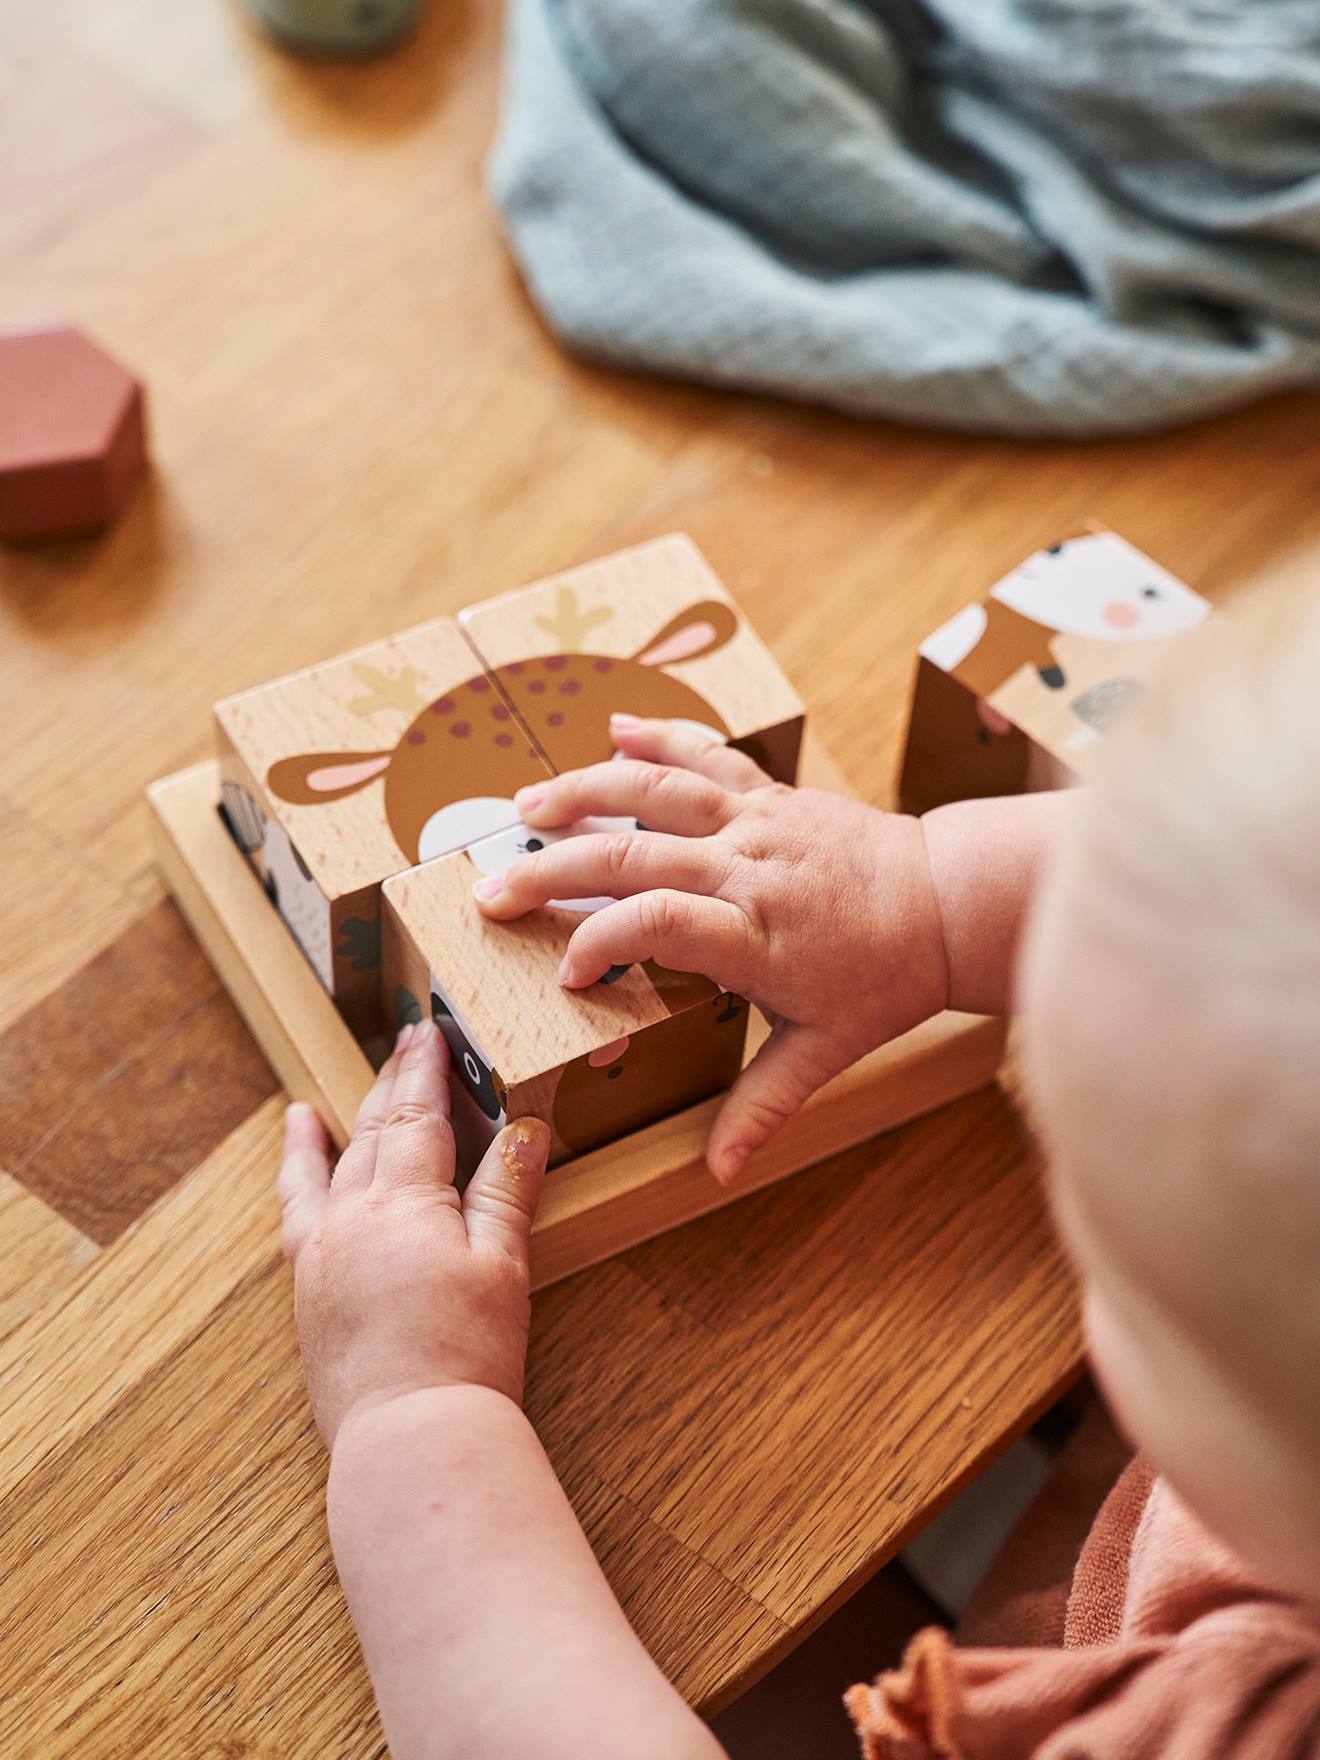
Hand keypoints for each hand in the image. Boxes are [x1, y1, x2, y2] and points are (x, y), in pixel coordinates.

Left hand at [277, 1020, 550, 1450]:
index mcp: (406, 1203)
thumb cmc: (467, 1353)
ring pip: (330, 1169)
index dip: (426, 1070)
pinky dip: (296, 1176)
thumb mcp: (502, 1264)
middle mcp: (352, 1217)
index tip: (431, 1031)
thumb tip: (524, 1129)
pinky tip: (298, 1158)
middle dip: (391, 1083)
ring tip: (321, 1103)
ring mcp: (321, 1253)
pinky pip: (295, 1213)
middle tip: (405, 1042)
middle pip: (373, 1130)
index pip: (417, 1115)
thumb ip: (507, 1190)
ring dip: (337, 1126)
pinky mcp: (307, 1290)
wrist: (411, 1433)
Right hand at [473, 716, 950, 1181]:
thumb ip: (764, 1104)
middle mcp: (748, 868)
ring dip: (583, 792)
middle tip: (490, 891)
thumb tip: (718, 1171)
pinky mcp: (772, 793)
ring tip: (523, 806)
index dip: (600, 942)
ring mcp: (758, 821)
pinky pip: (709, 754)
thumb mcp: (827, 1048)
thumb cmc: (888, 978)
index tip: (564, 972)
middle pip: (633, 855)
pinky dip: (660, 737)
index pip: (657, 925)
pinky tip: (613, 726)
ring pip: (657, 792)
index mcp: (757, 935)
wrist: (950, 901)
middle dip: (553, 871)